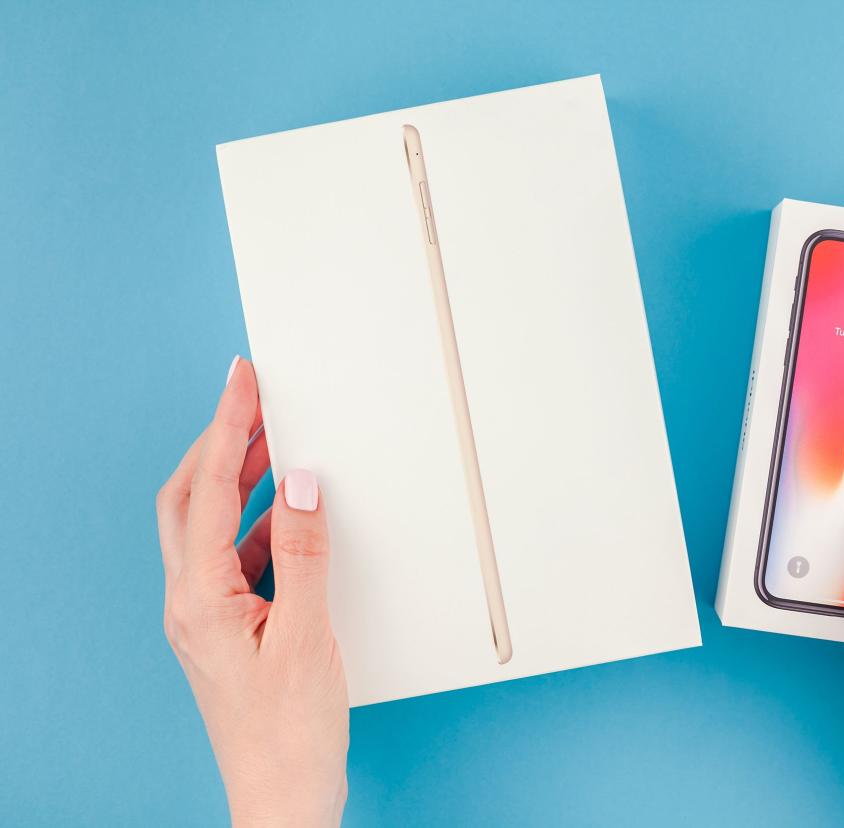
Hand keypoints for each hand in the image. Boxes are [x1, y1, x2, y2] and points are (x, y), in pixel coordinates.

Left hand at [156, 356, 348, 826]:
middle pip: (190, 500)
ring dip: (240, 480)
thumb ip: (306, 554)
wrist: (283, 795)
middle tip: (254, 400)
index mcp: (201, 600)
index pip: (210, 491)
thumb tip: (306, 486)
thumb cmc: (290, 731)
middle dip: (221, 442)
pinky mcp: (229, 627)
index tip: (242, 380)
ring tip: (275, 444)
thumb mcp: (308, 634)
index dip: (228, 427)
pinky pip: (236, 557)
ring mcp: (206, 616)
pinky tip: (293, 517)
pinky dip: (262, 523)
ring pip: (211, 526)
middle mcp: (191, 603)